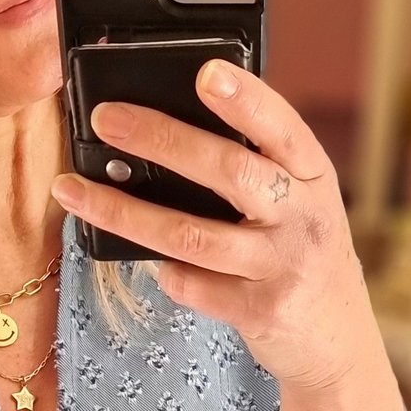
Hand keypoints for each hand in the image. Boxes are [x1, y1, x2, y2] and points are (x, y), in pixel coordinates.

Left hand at [49, 58, 382, 396]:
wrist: (337, 338)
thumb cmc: (299, 252)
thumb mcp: (297, 202)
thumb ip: (254, 169)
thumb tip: (164, 129)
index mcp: (313, 176)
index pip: (281, 127)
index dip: (245, 98)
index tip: (205, 73)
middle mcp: (304, 216)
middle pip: (228, 171)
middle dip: (161, 140)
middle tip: (105, 119)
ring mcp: (284, 266)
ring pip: (191, 235)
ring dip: (125, 211)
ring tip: (73, 190)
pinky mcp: (262, 311)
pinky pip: (193, 286)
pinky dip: (164, 272)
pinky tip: (146, 261)